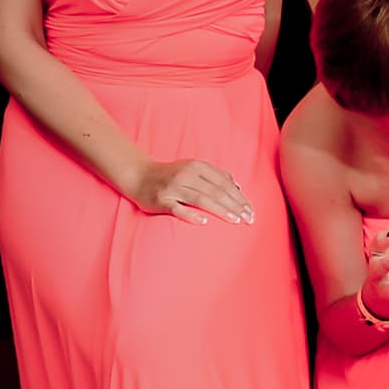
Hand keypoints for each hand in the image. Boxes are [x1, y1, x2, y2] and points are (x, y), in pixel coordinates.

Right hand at [129, 158, 253, 224]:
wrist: (138, 176)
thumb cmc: (171, 174)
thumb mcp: (193, 168)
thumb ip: (215, 175)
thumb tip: (237, 186)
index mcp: (197, 167)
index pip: (224, 183)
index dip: (239, 197)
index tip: (250, 211)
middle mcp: (186, 175)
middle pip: (216, 191)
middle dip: (235, 206)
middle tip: (248, 219)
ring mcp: (173, 188)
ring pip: (201, 199)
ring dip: (220, 210)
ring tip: (235, 220)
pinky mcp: (161, 200)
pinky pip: (177, 209)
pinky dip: (191, 215)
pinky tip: (204, 222)